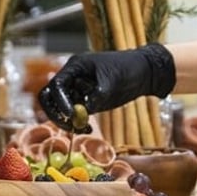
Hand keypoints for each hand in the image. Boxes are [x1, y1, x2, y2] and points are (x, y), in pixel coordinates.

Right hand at [38, 43, 175, 132]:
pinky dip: (78, 123)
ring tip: (83, 128)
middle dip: (56, 112)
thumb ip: (97, 95)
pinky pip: (75, 115)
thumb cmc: (129, 69)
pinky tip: (89, 129)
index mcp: (76, 67)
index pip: (57, 85)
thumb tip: (82, 111)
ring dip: (68, 121)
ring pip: (61, 108)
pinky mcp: (87, 101)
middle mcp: (73, 78)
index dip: (60, 101)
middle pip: (51, 97)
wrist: (145, 73)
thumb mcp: (113, 81)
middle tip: (70, 124)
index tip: (71, 114)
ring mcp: (79, 90)